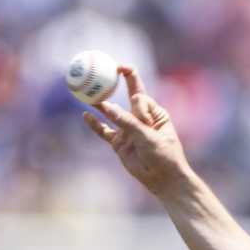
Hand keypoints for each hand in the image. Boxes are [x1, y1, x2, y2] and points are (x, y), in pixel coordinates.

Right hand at [82, 65, 189, 198]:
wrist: (164, 180)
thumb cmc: (164, 156)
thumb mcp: (149, 136)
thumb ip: (129, 122)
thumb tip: (108, 107)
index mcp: (154, 112)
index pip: (140, 93)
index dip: (131, 82)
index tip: (120, 69)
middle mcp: (140, 118)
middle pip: (125, 96)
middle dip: (116, 82)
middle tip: (104, 70)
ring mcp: (128, 130)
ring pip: (111, 113)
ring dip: (100, 103)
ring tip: (87, 92)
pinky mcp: (119, 144)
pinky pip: (104, 131)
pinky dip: (95, 124)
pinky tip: (86, 115)